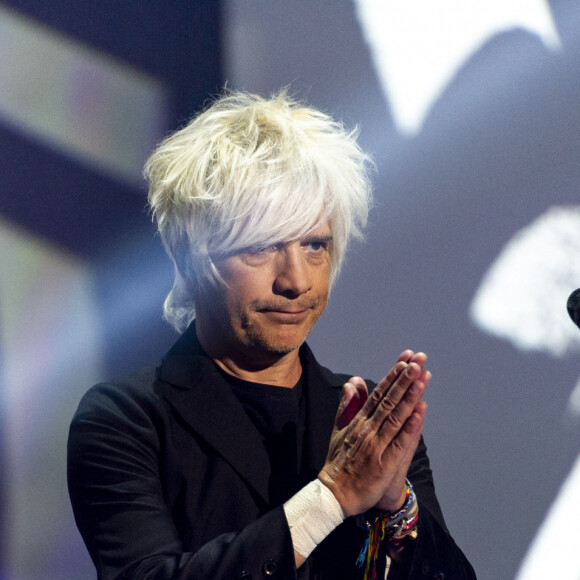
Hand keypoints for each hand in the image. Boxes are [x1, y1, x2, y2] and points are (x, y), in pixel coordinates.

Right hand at [318, 350, 429, 516]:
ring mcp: (376, 445)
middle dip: (404, 378)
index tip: (405, 360)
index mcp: (359, 421)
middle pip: (389, 399)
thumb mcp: (339, 429)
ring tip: (420, 377)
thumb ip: (347, 405)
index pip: (379, 393)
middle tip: (417, 360)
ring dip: (409, 396)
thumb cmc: (338, 462)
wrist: (334, 494)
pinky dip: (409, 426)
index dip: (393, 376)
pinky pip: (399, 442)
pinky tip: (419, 411)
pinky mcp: (384, 463)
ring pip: (395, 416)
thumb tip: (352, 382)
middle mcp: (368, 429)